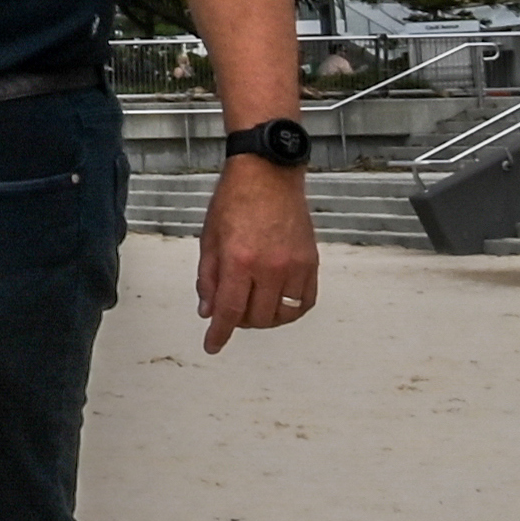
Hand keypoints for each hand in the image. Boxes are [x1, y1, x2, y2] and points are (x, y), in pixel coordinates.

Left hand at [195, 161, 319, 353]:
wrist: (268, 175)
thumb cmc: (235, 200)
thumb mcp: (209, 239)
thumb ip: (208, 279)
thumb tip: (208, 311)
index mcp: (239, 261)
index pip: (229, 311)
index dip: (219, 334)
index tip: (213, 345)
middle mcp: (270, 268)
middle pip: (257, 318)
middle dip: (240, 322)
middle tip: (231, 310)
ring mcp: (294, 266)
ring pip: (282, 315)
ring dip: (265, 318)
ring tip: (253, 304)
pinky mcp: (311, 262)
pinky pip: (305, 302)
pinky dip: (291, 310)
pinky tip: (278, 303)